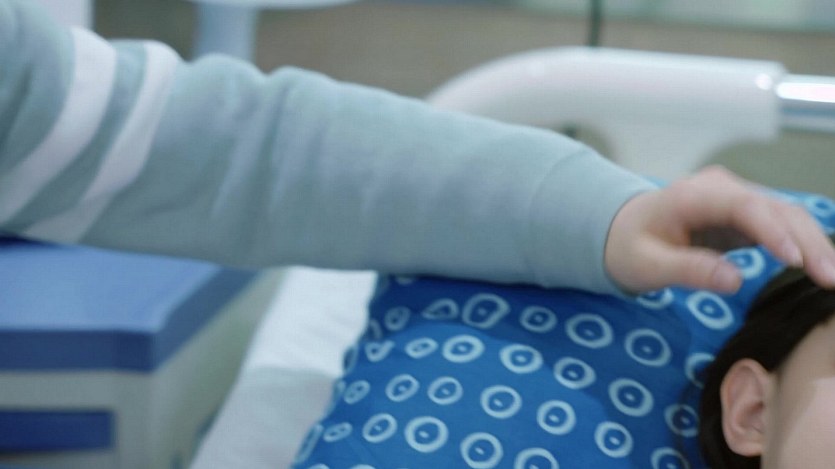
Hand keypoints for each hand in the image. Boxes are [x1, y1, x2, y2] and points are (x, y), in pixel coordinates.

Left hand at [605, 165, 834, 292]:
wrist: (620, 231)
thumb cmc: (628, 248)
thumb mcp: (646, 265)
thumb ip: (687, 270)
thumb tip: (734, 281)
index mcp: (693, 195)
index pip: (743, 206)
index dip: (773, 230)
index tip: (796, 260)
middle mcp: (721, 188)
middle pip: (775, 207)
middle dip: (808, 241)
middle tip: (830, 279)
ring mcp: (737, 197)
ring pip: (786, 214)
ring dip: (814, 243)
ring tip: (832, 278)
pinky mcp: (746, 213)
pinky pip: (782, 224)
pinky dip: (804, 244)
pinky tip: (822, 267)